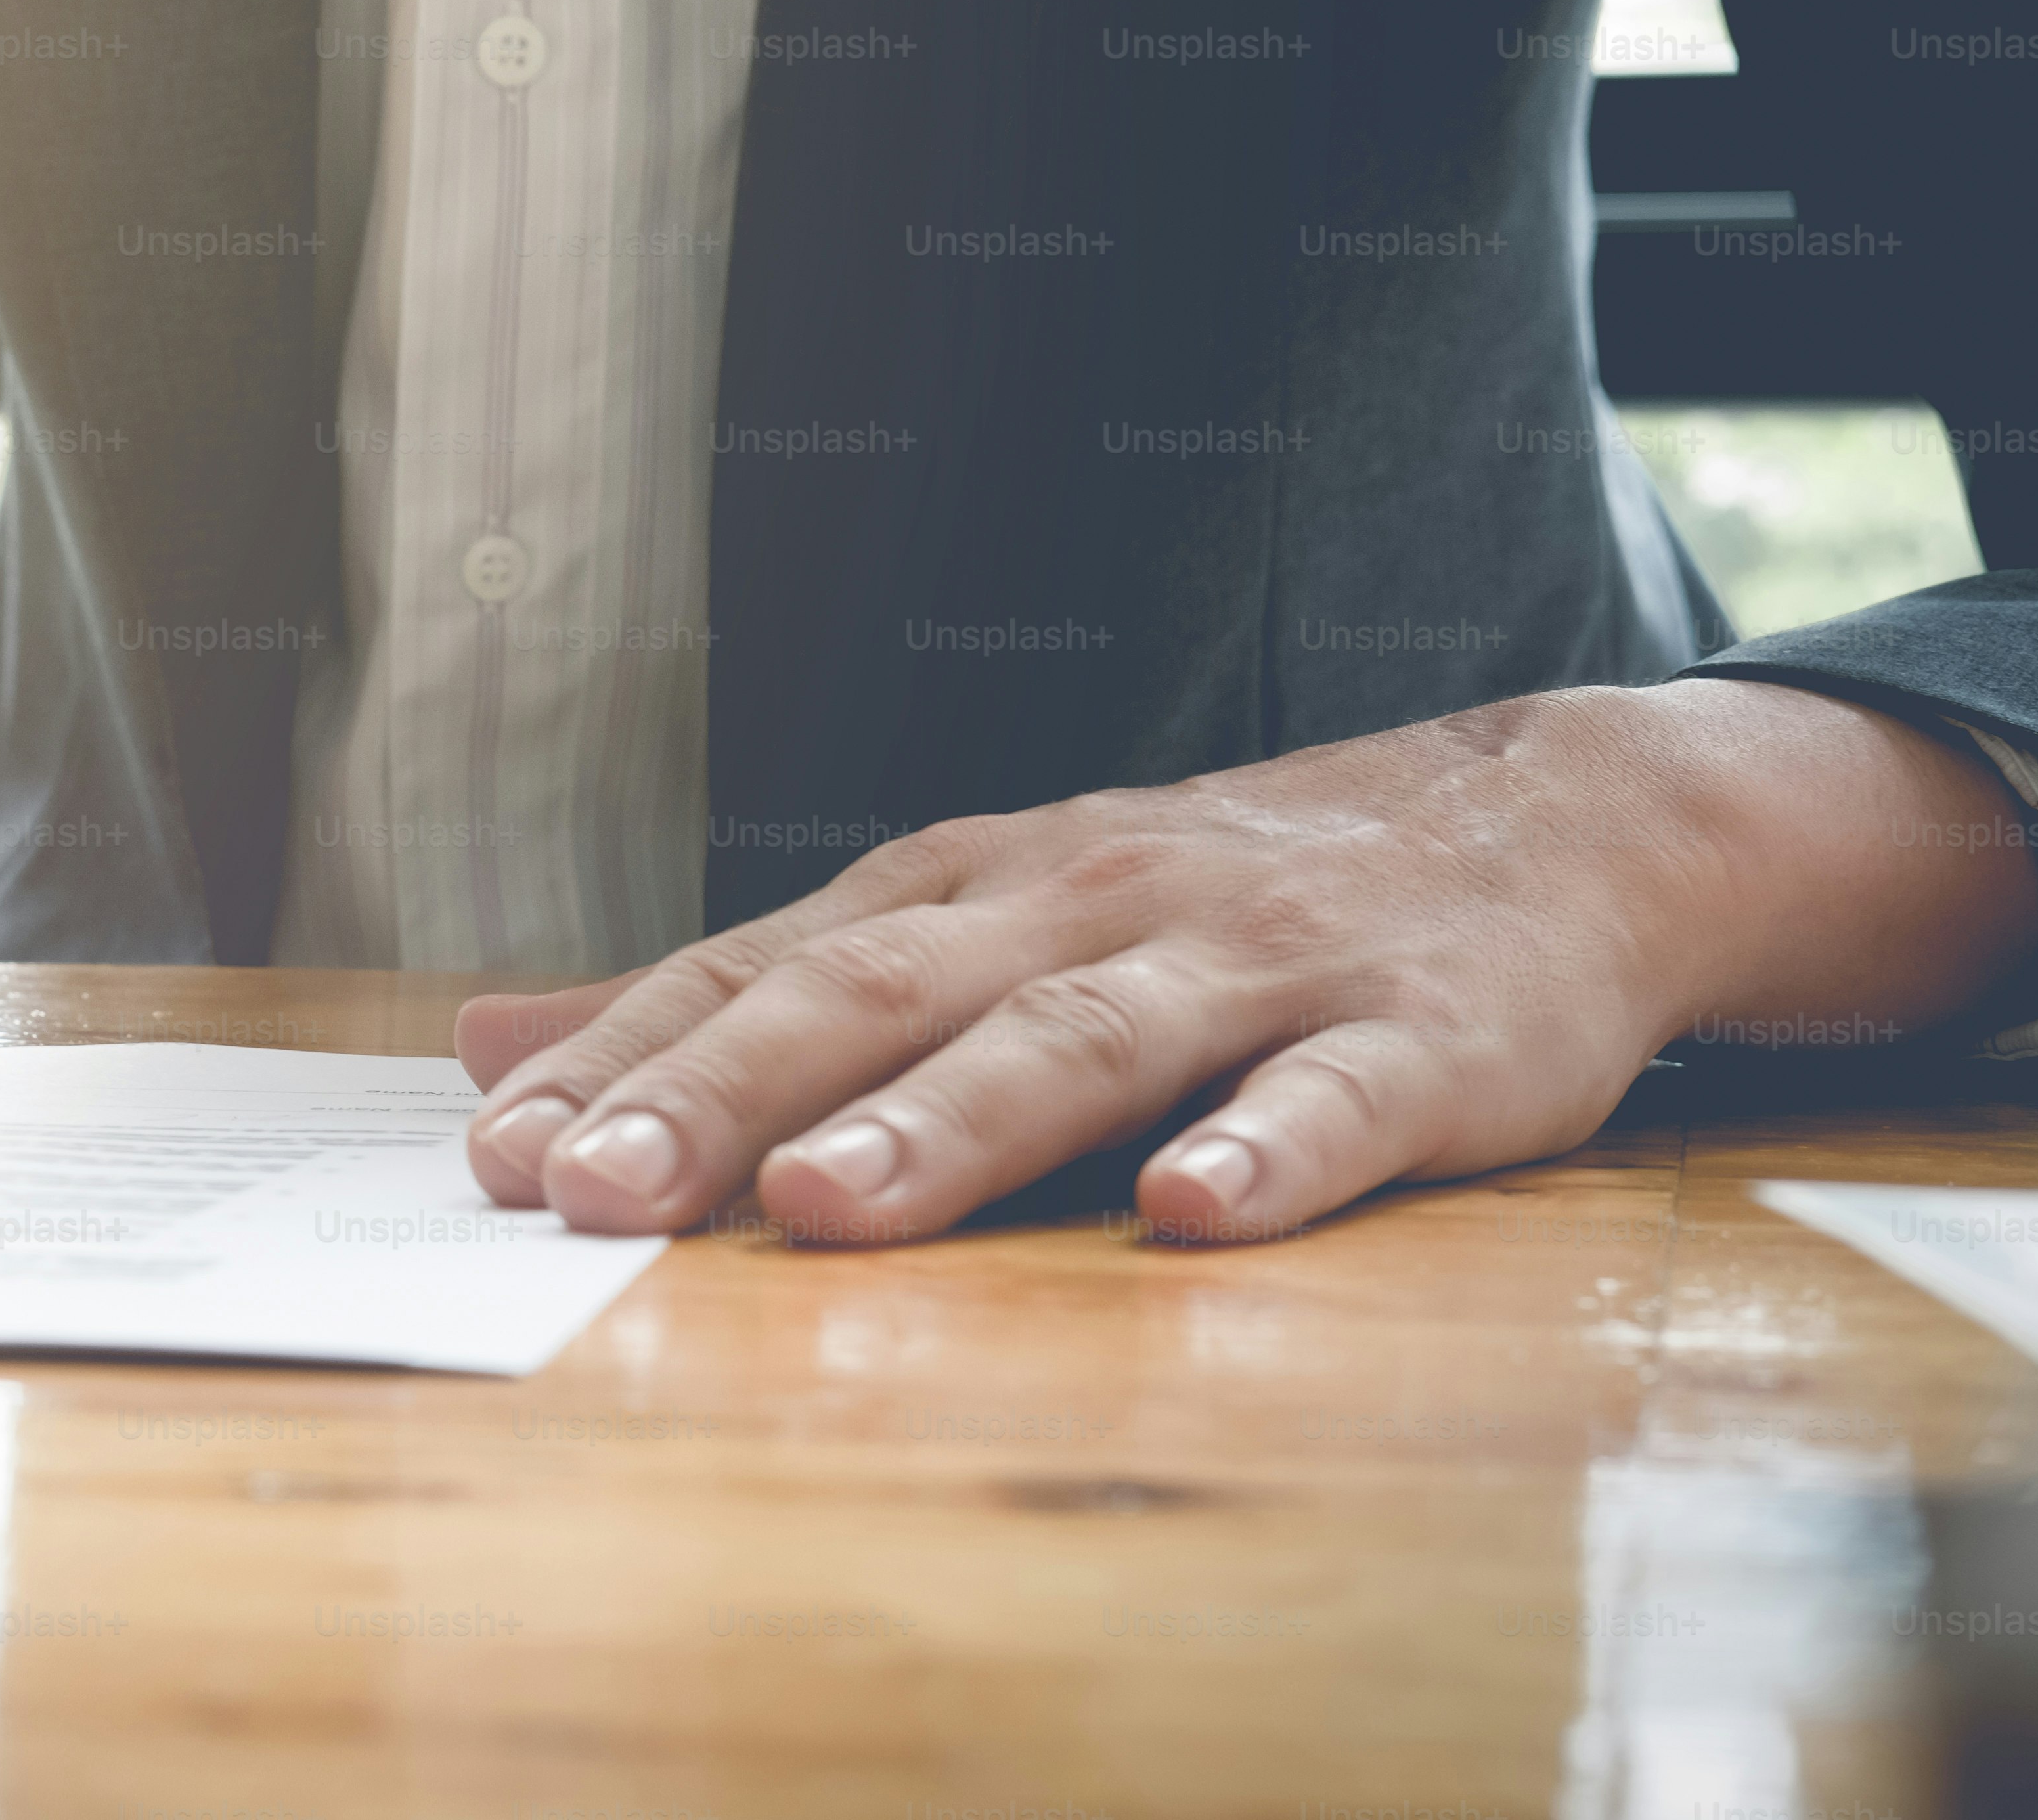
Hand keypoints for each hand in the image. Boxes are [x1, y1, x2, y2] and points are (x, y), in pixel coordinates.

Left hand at [457, 682, 2037, 1243]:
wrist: (1543, 822)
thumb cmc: (1206, 903)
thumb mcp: (964, 917)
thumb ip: (744, 988)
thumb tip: (494, 1045)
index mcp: (964, 892)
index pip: (759, 970)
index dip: (624, 1062)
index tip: (496, 1157)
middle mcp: (1080, 906)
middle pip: (878, 998)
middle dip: (724, 1094)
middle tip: (591, 1189)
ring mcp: (1250, 965)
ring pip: (1076, 1040)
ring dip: (945, 1123)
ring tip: (823, 1205)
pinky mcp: (1418, 1037)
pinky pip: (1336, 1099)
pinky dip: (1266, 1151)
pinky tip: (1194, 1216)